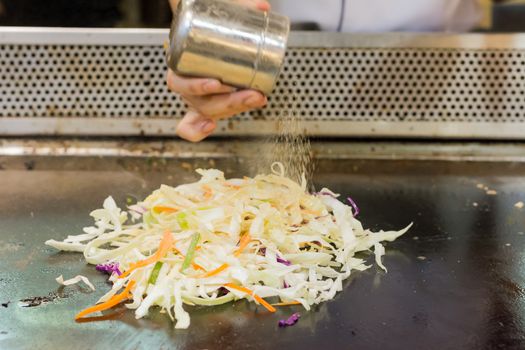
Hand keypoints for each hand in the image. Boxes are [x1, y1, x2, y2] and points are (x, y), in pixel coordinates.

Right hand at [167, 0, 270, 141]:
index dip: (197, 87)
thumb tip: (261, 8)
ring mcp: (195, 96)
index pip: (179, 82)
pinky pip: (194, 123)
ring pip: (207, 111)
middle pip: (199, 102)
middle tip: (251, 94)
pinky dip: (198, 131)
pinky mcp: (207, 101)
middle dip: (227, 102)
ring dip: (232, 110)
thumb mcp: (220, 13)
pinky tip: (211, 128)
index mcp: (178, 62)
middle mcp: (184, 83)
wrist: (203, 27)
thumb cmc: (207, 23)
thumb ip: (239, 6)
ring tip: (255, 100)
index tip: (217, 83)